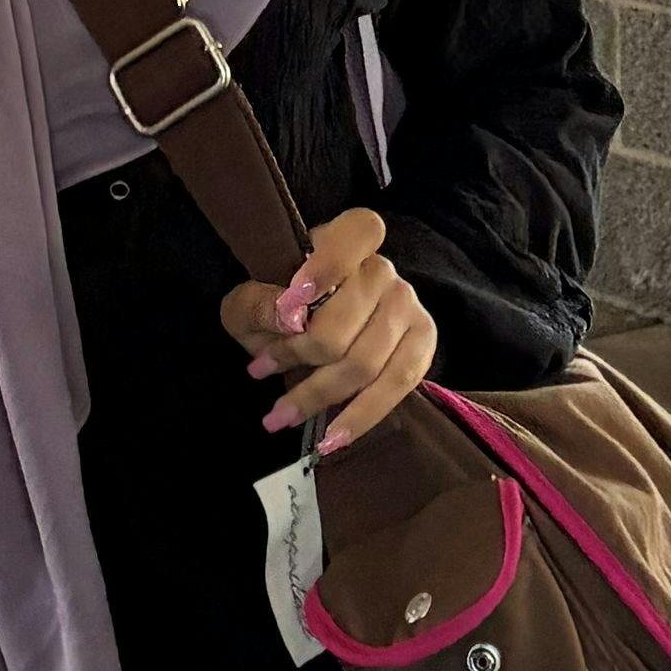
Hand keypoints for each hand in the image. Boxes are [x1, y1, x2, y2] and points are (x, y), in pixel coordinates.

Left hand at [224, 204, 438, 457]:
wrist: (302, 335)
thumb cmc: (274, 310)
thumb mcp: (249, 300)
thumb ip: (261, 303)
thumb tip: (291, 318)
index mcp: (346, 241)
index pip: (358, 231)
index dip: (330, 263)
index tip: (293, 299)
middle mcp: (384, 270)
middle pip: (346, 320)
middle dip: (298, 354)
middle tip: (260, 369)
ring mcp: (408, 307)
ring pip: (366, 362)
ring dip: (317, 394)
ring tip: (278, 416)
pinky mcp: (421, 346)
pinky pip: (396, 387)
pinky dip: (360, 417)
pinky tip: (330, 439)